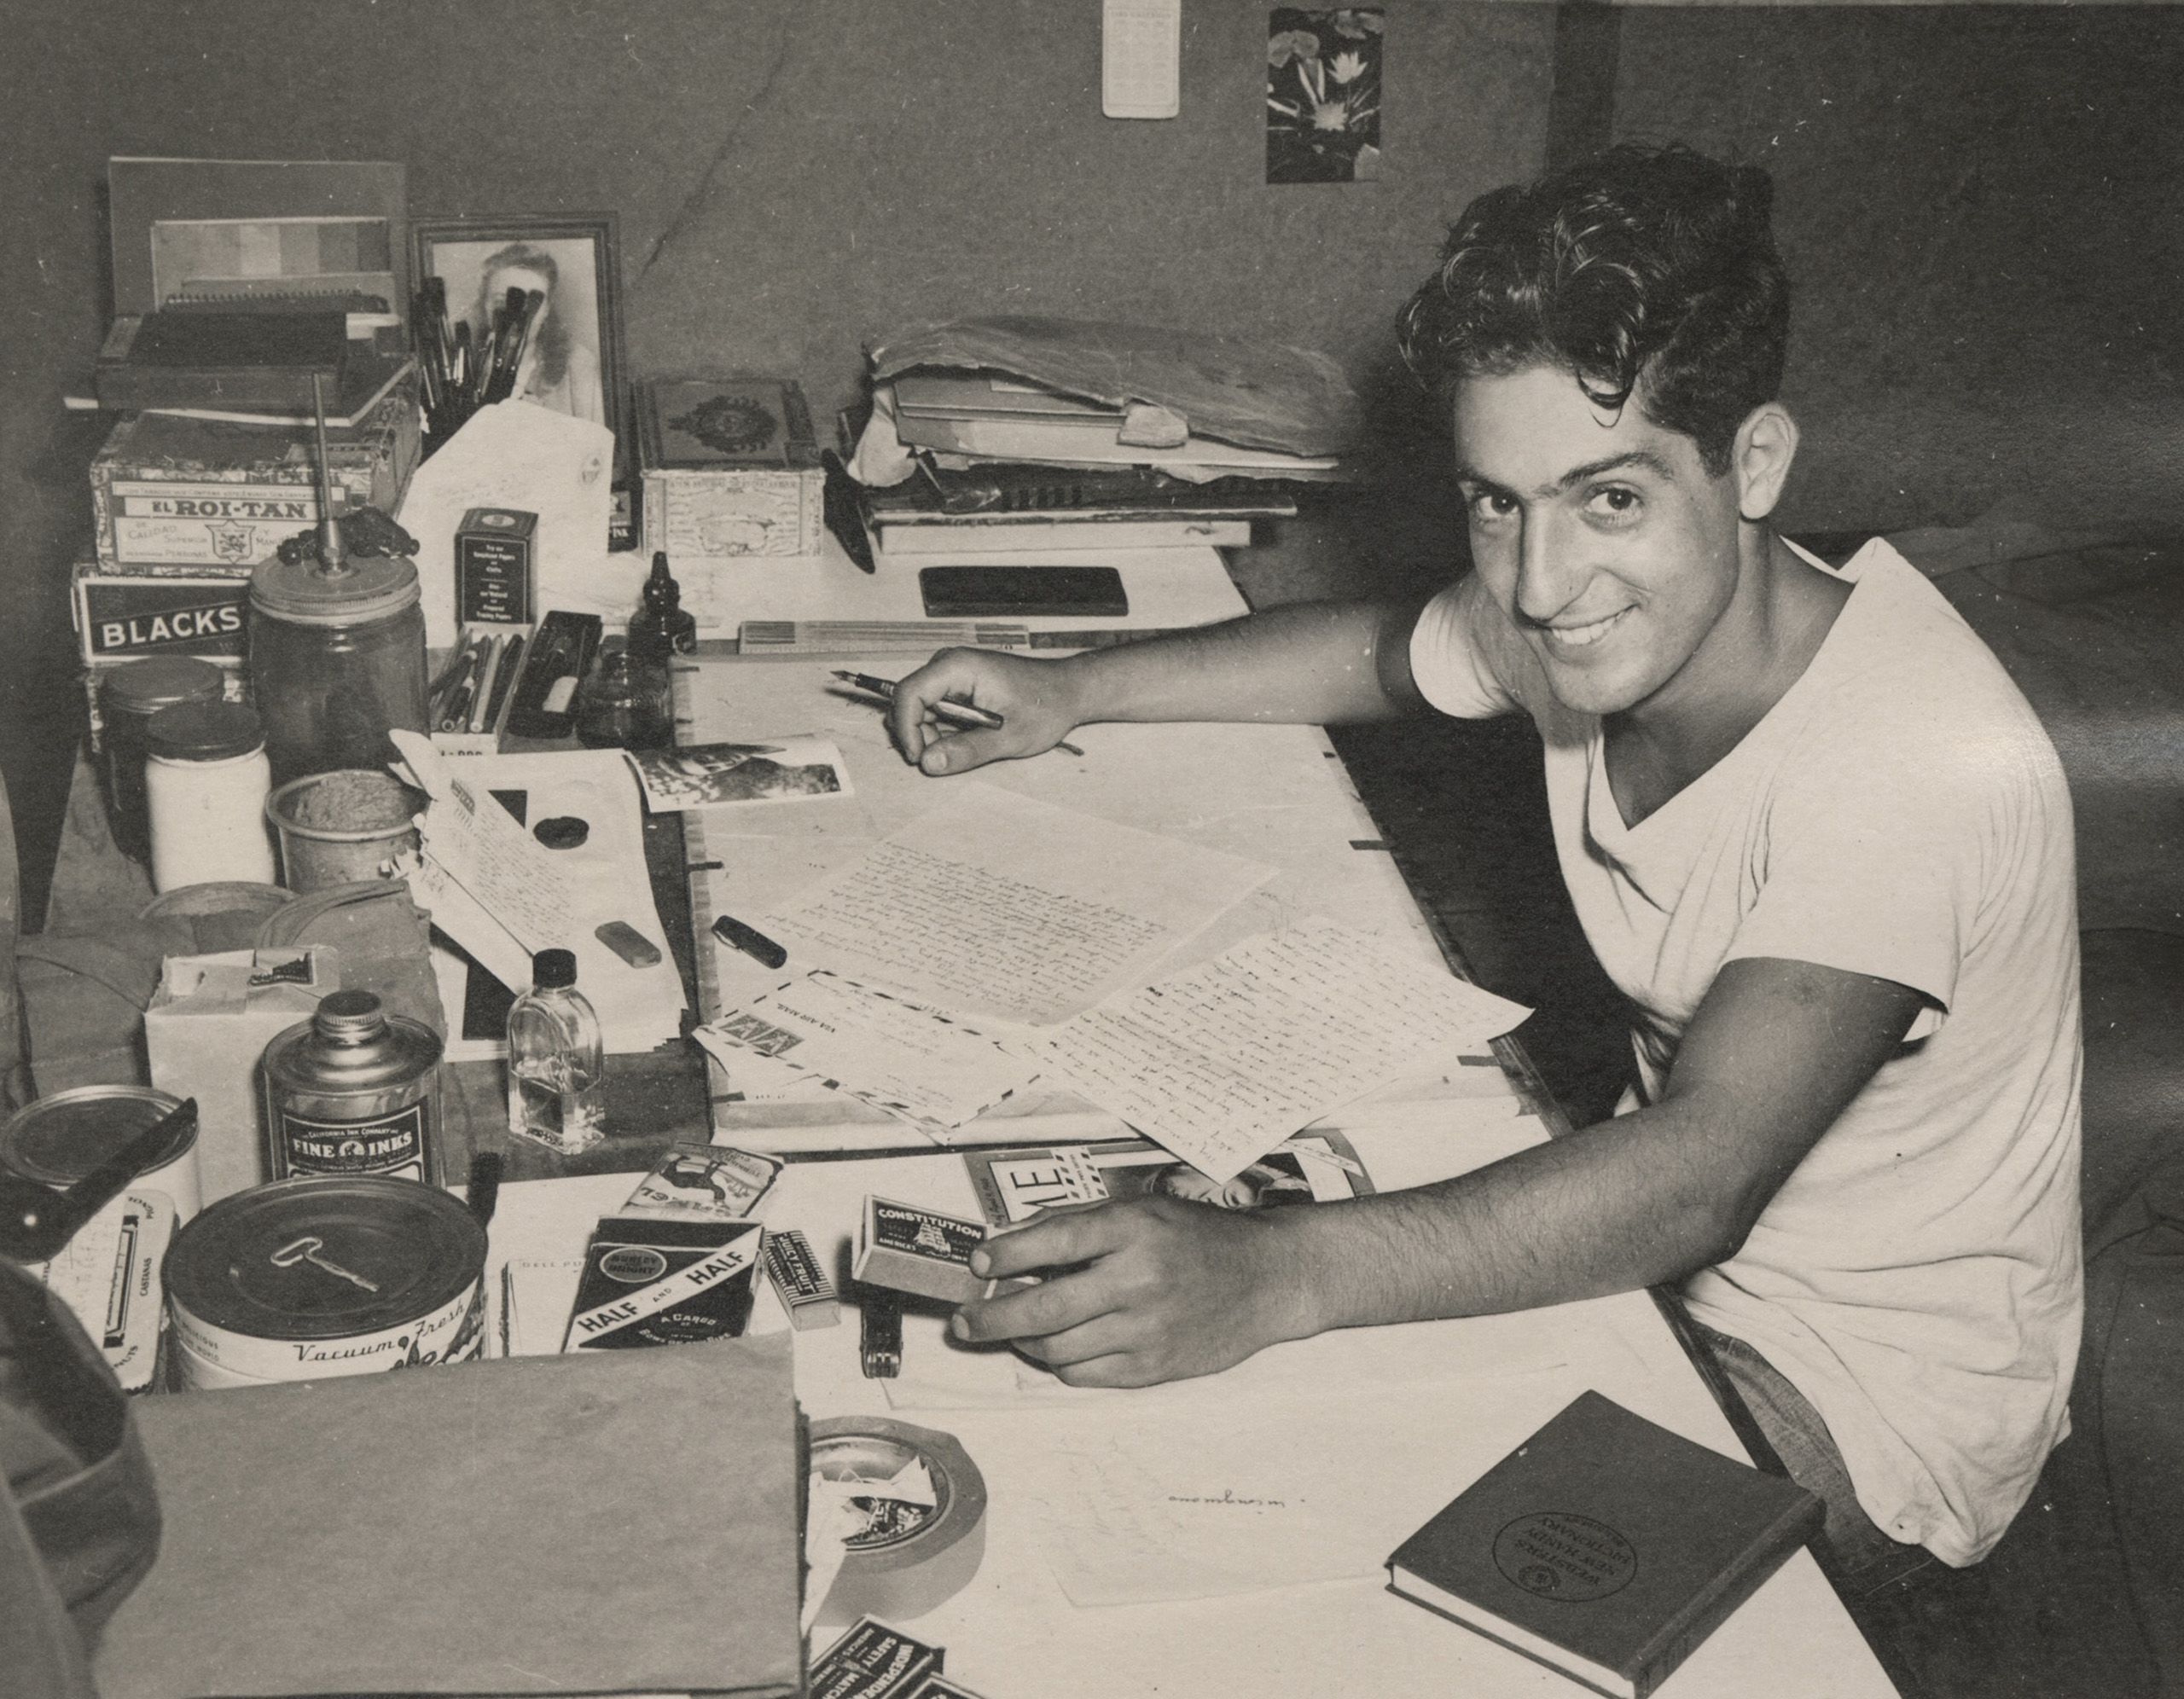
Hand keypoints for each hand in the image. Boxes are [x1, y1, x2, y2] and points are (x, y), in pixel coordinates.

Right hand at [887, 648, 1084, 774]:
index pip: (908, 694)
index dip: (907, 729)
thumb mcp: (1008, 736)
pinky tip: (973, 736)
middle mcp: (948, 665)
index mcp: (957, 667)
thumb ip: (967, 750)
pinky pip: (935, 712)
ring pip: (920, 711)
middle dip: (921, 736)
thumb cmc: (1045, 706)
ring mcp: (951, 675)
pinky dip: (945, 731)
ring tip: (973, 743)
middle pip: (909, 703)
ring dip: (935, 736)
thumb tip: (928, 763)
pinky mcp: (957, 686)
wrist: (1068, 691)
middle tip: (951, 757)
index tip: (920, 758)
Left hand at [949, 1197, 1310, 1386]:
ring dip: (1025, 1341)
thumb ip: (1084, 1227)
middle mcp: (1138, 1280)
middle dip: (991, 1319)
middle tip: (962, 1323)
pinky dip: (1062, 1362)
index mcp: (1133, 1230)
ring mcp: (1147, 1330)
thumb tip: (1013, 1245)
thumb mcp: (1144, 1211)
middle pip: (1044, 1309)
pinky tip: (1062, 1346)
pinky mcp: (1154, 1368)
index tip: (977, 1263)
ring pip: (1057, 1349)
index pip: (1053, 1242)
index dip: (1006, 1255)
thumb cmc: (1199, 1239)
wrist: (1267, 1279)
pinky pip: (1084, 1374)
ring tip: (1015, 1330)